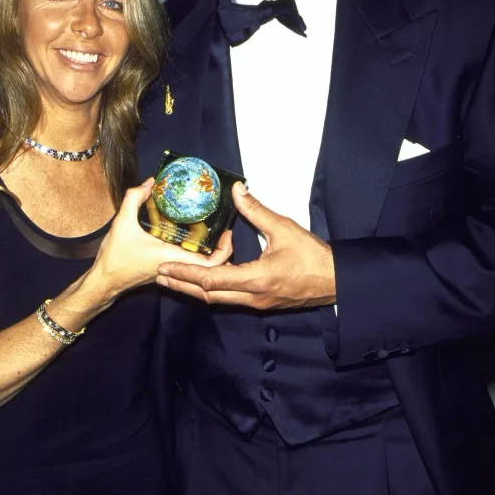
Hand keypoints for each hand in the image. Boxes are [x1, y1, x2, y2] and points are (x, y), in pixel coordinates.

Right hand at [87, 178, 232, 301]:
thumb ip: (134, 198)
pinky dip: (197, 255)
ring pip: (201, 267)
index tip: (226, 233)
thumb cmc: (114, 257)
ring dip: (211, 253)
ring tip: (214, 231)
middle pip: (211, 266)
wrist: (104, 281)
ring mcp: (172, 272)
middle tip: (224, 229)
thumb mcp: (122, 222)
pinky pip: (189, 266)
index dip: (224, 251)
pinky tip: (194, 238)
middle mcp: (176, 267)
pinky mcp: (167, 272)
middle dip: (222, 250)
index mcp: (171, 258)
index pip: (210, 264)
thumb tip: (150, 182)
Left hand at [156, 182, 335, 309]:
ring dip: (194, 289)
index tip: (165, 268)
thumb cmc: (314, 258)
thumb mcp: (284, 229)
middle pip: (207, 295)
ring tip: (173, 279)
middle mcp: (251, 297)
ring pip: (217, 300)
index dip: (185, 273)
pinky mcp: (261, 303)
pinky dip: (211, 290)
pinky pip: (230, 299)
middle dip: (181, 285)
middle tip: (159, 275)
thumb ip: (257, 211)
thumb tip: (238, 191)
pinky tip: (202, 281)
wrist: (336, 281)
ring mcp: (256, 303)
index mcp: (255, 279)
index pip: (211, 280)